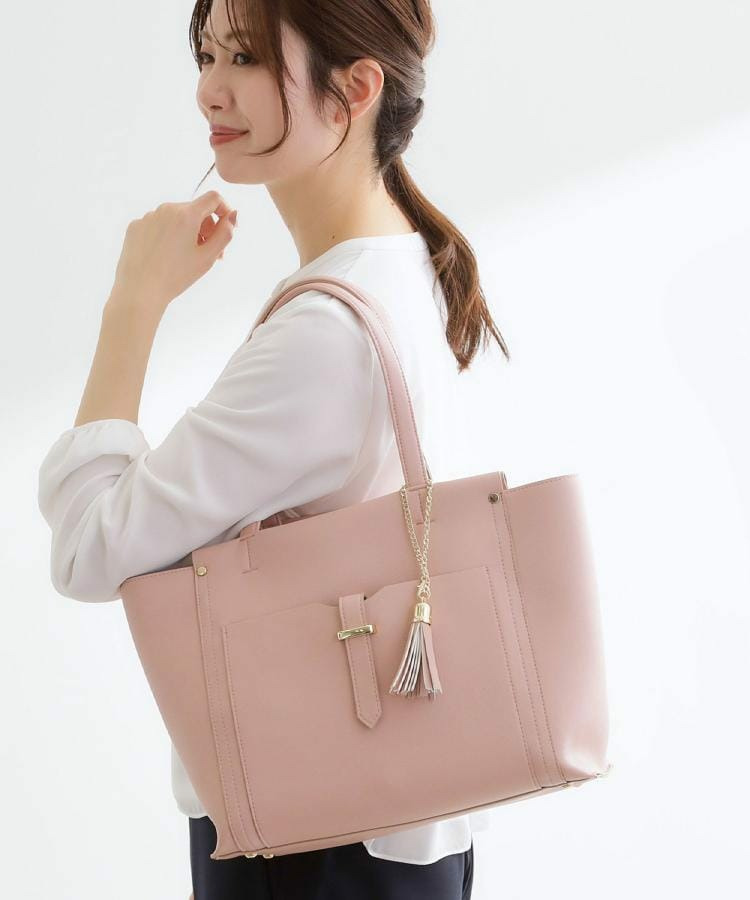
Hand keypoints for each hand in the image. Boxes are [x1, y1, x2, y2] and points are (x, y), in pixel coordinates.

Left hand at [112, 190, 237, 309]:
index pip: (213, 198)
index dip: (225, 210)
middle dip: (206, 228)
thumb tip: (232, 216)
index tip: (226, 227)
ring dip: (186, 232)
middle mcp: (166, 209)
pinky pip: (158, 225)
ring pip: (176, 218)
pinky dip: (167, 236)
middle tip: (209, 253)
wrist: (140, 291)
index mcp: (186, 214)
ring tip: (186, 257)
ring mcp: (148, 217)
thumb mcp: (208, 257)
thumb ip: (225, 234)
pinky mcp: (135, 227)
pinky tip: (166, 256)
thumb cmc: (175, 276)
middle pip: (194, 210)